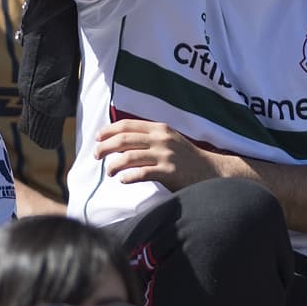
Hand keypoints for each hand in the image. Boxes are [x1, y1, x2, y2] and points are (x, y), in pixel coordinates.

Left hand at [94, 119, 233, 191]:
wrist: (210, 171)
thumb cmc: (185, 158)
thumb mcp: (169, 140)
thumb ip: (149, 138)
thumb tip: (120, 141)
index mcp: (161, 129)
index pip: (128, 125)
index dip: (109, 130)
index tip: (98, 138)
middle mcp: (162, 139)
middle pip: (124, 139)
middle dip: (105, 147)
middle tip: (96, 155)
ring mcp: (165, 155)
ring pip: (129, 157)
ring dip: (113, 165)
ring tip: (109, 171)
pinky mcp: (168, 172)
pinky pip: (141, 174)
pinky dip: (128, 177)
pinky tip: (123, 180)